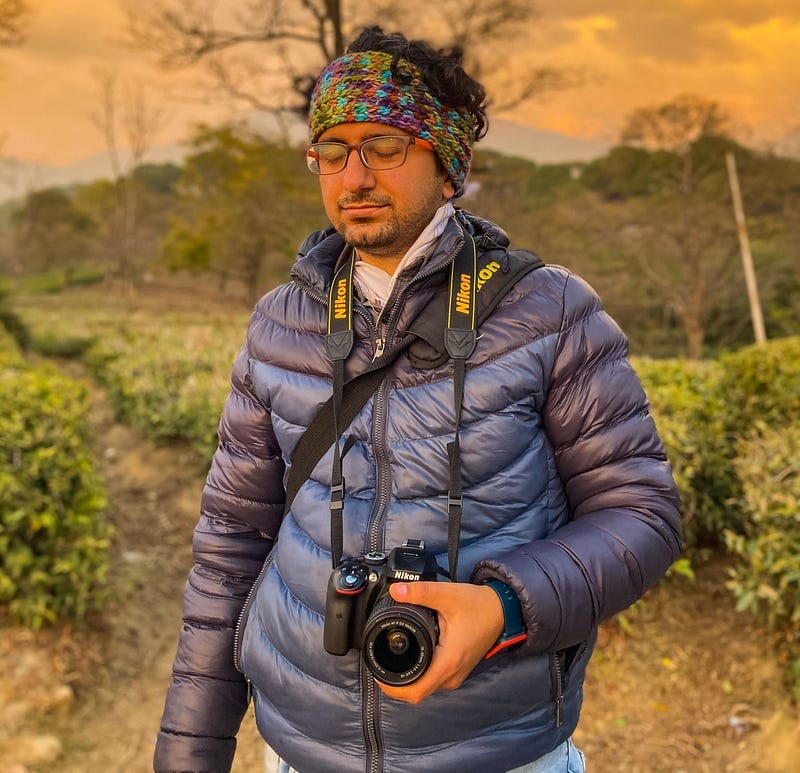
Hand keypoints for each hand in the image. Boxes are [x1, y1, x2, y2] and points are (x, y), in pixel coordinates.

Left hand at [376, 581, 503, 703]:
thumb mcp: (447, 595)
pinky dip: (419, 674)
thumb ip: (420, 592)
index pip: (415, 691)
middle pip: (417, 692)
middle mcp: (453, 674)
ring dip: (407, 679)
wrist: (503, 609)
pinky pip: (434, 680)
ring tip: (390, 660)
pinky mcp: (458, 669)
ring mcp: (457, 674)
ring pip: (426, 687)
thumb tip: (395, 591)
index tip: (376, 673)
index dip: (392, 687)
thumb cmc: (479, 605)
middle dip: (395, 683)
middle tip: (379, 663)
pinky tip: (411, 657)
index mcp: (448, 662)